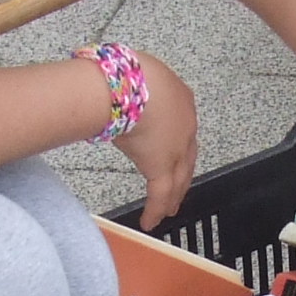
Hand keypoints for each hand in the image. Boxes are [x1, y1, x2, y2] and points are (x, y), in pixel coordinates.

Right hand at [118, 49, 198, 228]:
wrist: (128, 84)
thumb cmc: (126, 73)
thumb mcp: (133, 77)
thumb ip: (129, 90)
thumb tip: (109, 93)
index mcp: (181, 101)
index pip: (183, 130)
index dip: (180, 146)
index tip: (176, 156)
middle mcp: (185, 127)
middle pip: (187, 158)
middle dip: (182, 175)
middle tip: (178, 190)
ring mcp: (176, 149)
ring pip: (177, 179)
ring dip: (172, 195)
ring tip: (167, 210)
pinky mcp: (161, 167)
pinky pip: (159, 193)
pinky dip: (155, 209)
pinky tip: (150, 222)